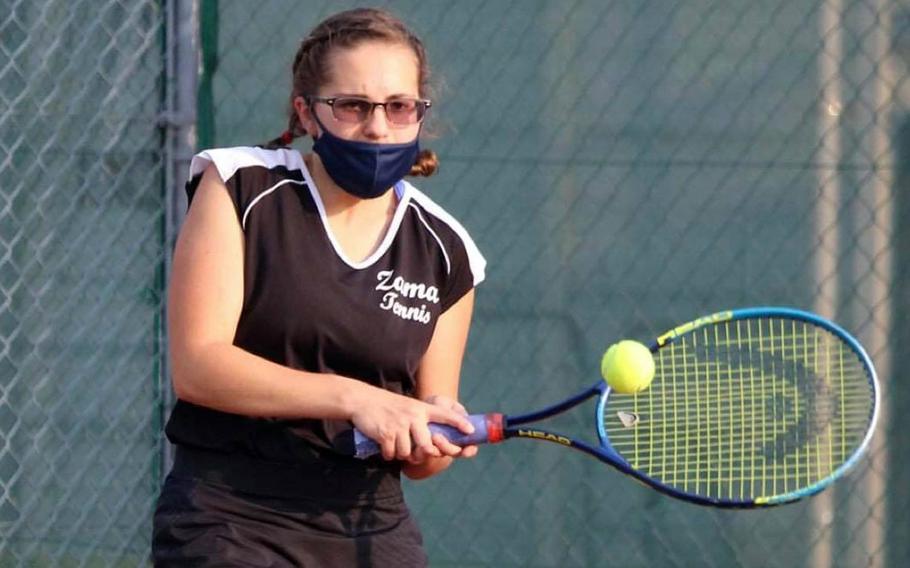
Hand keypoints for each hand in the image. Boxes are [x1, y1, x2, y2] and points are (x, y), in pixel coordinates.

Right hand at [349, 385, 474, 461]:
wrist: (362, 400)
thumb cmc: (388, 407)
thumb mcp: (408, 408)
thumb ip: (420, 422)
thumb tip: (430, 446)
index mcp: (421, 409)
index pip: (445, 415)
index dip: (459, 423)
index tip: (470, 431)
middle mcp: (413, 416)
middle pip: (427, 445)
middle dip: (423, 454)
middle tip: (416, 455)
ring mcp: (399, 424)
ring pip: (407, 453)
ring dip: (401, 454)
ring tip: (395, 446)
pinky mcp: (386, 433)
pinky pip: (392, 454)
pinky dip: (388, 454)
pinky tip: (384, 446)